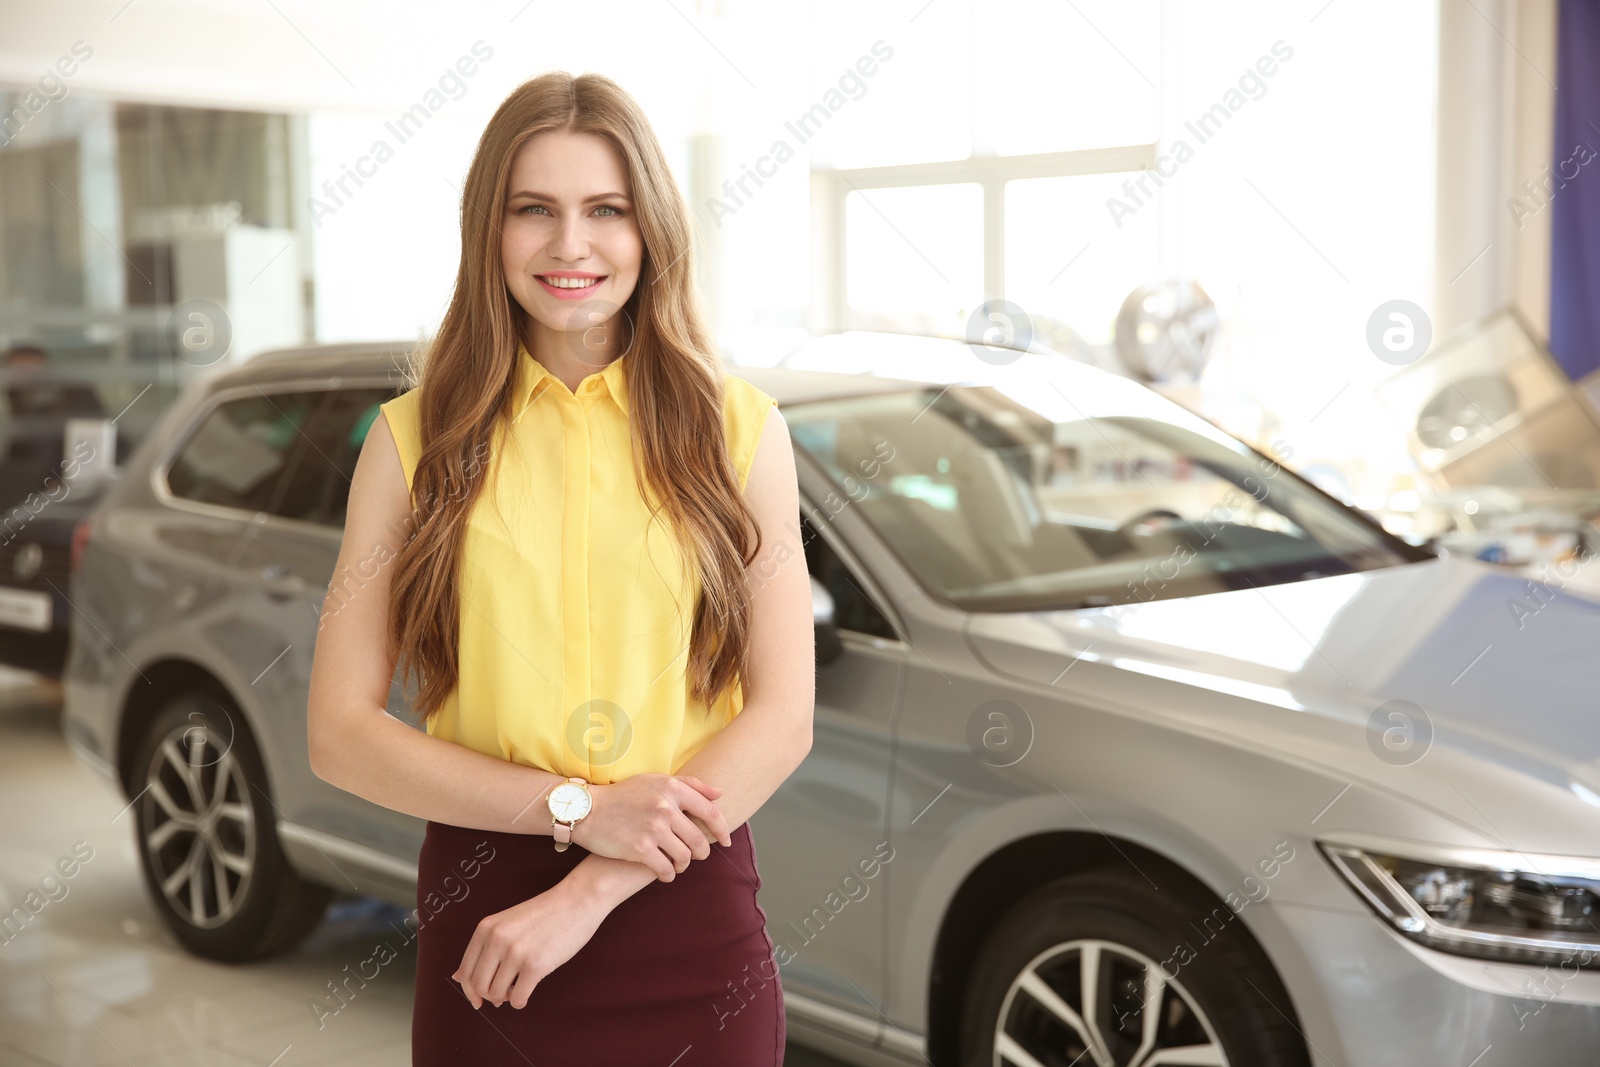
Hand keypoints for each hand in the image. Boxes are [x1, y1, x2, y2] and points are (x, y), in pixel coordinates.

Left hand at [452, 882, 603, 1009]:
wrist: (577, 900)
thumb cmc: (544, 914)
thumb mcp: (506, 923)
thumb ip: (483, 948)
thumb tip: (457, 978)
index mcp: (486, 928)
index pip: (465, 971)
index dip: (469, 991)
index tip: (478, 1000)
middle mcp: (496, 940)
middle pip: (478, 985)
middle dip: (489, 996)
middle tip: (504, 994)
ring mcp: (515, 953)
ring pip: (496, 994)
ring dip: (507, 997)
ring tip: (519, 986)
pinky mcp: (535, 966)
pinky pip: (518, 999)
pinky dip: (521, 1001)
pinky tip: (529, 989)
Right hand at [571, 773, 732, 880]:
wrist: (586, 810)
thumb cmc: (623, 795)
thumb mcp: (655, 780)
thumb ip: (689, 784)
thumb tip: (720, 793)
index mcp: (672, 788)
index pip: (711, 812)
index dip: (723, 830)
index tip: (726, 841)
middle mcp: (665, 807)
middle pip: (699, 840)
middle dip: (701, 853)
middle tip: (696, 856)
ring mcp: (653, 829)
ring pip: (685, 857)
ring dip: (684, 864)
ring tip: (677, 863)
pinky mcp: (640, 849)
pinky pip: (666, 869)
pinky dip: (669, 874)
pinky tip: (664, 873)